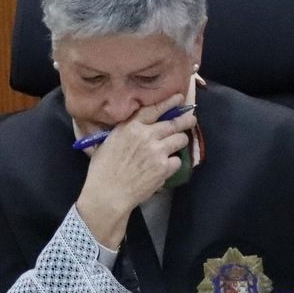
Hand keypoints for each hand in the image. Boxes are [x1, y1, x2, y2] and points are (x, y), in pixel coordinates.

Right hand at [75, 94, 197, 247]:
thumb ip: (123, 132)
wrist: (108, 194)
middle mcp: (146, 135)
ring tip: (177, 144)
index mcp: (130, 127)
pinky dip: (173, 164)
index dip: (169, 102)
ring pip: (180, 139)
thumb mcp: (107, 142)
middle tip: (191, 120)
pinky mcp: (164, 167)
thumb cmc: (102, 170)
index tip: (179, 98)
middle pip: (174, 123)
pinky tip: (164, 167)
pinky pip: (177, 161)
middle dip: (186, 120)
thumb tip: (133, 128)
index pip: (154, 109)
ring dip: (180, 141)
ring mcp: (157, 151)